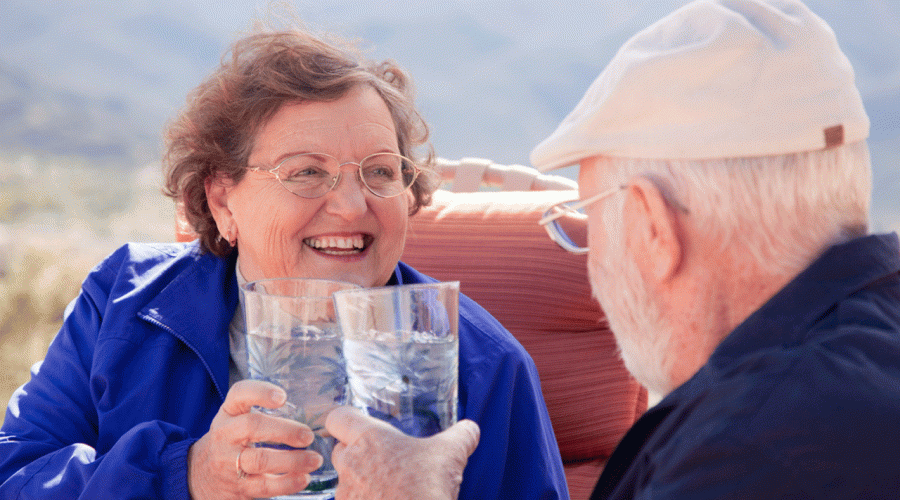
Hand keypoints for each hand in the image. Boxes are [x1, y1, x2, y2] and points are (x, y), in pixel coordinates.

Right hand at [187, 380, 322, 499]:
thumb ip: (261, 410)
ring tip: (314, 459)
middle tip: (308, 436)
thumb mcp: (235, 419)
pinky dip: (287, 483)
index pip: (239, 394)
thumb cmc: (230, 440)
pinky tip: (304, 478)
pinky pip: (264, 486)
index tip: (282, 397)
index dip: (260, 392)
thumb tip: (310, 408)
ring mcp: (229, 462)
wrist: (201, 476)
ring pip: (260, 460)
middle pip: (252, 426)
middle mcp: (225, 434)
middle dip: (284, 430)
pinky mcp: (238, 486)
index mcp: (228, 413)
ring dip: (292, 460)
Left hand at [325, 406, 479, 499]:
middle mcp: (350, 463)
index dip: (345, 419)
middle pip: (339, 449)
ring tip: (387, 488)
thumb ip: (461, 435)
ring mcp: (346, 492)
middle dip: (355, 453)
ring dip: (360, 482)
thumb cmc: (427, 487)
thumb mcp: (451, 454)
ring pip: (345, 480)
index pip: (338, 417)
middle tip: (380, 460)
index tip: (357, 425)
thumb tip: (471, 429)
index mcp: (370, 438)